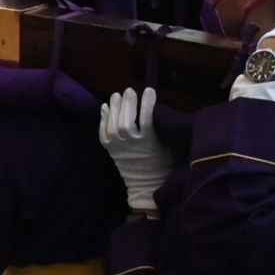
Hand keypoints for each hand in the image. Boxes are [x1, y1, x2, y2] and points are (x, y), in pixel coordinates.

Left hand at [98, 88, 173, 212]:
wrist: (146, 184)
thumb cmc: (163, 163)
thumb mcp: (171, 146)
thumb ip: (166, 128)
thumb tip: (167, 107)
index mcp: (149, 143)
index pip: (147, 120)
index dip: (147, 104)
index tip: (149, 90)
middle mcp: (131, 145)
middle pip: (126, 121)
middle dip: (127, 104)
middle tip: (129, 90)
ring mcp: (118, 148)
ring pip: (112, 126)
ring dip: (114, 108)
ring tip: (116, 95)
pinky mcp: (109, 150)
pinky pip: (103, 132)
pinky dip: (103, 119)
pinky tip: (105, 107)